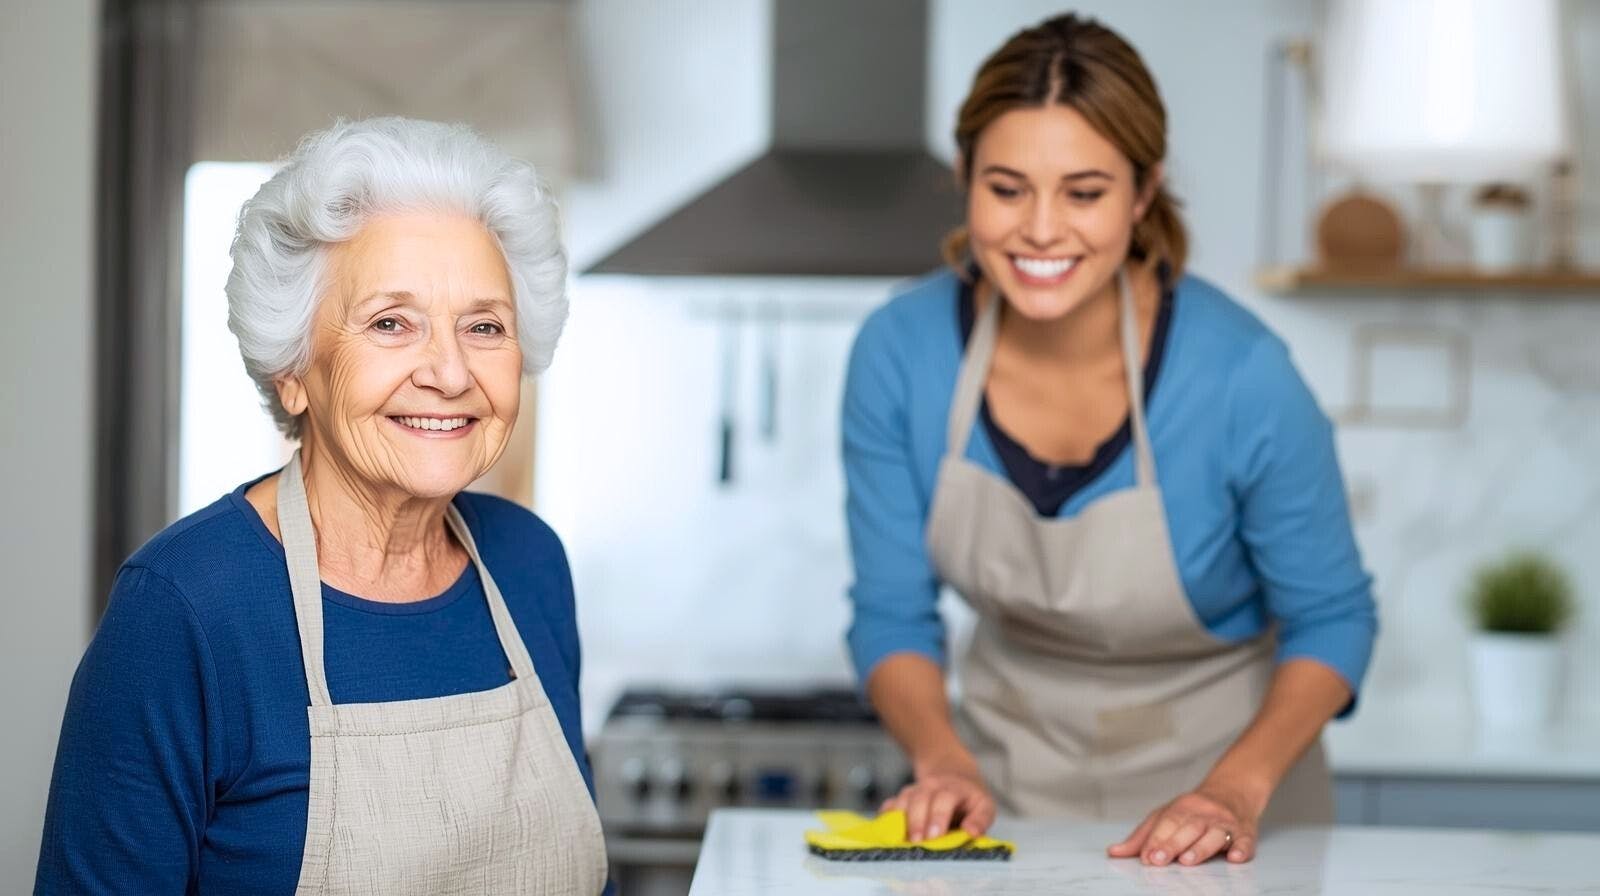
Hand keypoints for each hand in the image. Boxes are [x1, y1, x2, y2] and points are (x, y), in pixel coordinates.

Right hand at [879, 752, 995, 841]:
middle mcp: (935, 786)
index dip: (939, 816)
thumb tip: (971, 832)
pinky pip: (891, 804)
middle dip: (918, 821)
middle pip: (922, 798)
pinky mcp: (904, 796)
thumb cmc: (969, 800)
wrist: (954, 775)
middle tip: (917, 842)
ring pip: (905, 800)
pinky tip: (887, 830)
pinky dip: (887, 817)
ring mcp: (917, 789)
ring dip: (902, 820)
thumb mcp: (983, 806)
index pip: (946, 798)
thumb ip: (980, 820)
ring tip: (902, 841)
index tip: (935, 836)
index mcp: (956, 789)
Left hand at [1106, 778, 1265, 865]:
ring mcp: (1225, 823)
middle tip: (1159, 860)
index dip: (1155, 840)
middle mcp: (1204, 814)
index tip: (1145, 857)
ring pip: (1213, 835)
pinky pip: (1245, 841)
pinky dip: (1241, 849)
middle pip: (1187, 828)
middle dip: (1172, 844)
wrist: (1235, 791)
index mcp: (1182, 808)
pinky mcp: (1246, 833)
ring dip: (1200, 848)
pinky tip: (1234, 857)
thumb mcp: (1166, 816)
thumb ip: (1142, 836)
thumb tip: (1114, 852)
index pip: (1166, 823)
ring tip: (1187, 860)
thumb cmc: (1195, 810)